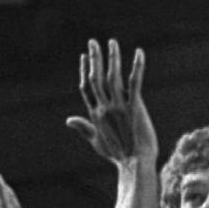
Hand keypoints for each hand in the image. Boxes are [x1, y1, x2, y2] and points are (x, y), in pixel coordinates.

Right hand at [66, 38, 157, 164]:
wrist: (135, 165)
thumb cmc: (118, 156)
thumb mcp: (97, 142)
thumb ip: (84, 128)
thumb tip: (68, 120)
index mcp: (95, 115)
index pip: (86, 88)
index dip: (84, 71)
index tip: (84, 57)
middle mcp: (105, 109)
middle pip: (96, 78)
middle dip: (94, 59)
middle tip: (93, 41)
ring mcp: (120, 108)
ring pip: (112, 77)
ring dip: (112, 58)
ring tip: (112, 42)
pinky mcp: (135, 108)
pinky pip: (135, 83)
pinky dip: (137, 67)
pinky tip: (140, 53)